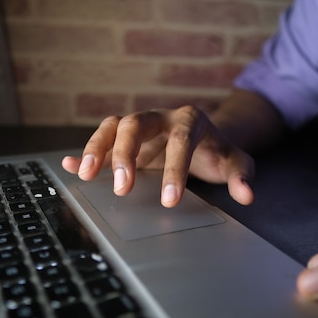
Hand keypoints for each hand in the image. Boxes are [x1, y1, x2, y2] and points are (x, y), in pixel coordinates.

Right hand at [62, 105, 254, 206]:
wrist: (205, 138)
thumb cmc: (218, 152)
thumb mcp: (236, 162)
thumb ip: (242, 175)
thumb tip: (247, 195)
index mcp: (190, 120)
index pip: (180, 140)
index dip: (174, 169)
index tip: (169, 199)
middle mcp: (161, 117)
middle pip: (137, 123)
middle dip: (126, 153)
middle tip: (123, 188)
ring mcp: (141, 126)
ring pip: (114, 126)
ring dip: (97, 148)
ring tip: (85, 175)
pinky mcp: (126, 139)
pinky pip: (102, 140)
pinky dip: (86, 151)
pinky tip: (70, 166)